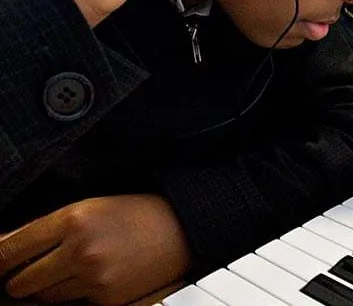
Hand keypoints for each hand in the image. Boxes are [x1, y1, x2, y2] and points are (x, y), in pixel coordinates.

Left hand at [0, 195, 190, 304]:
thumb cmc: (137, 213)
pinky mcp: (107, 300)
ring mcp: (94, 278)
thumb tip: (2, 246)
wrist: (183, 228)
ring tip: (71, 269)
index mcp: (73, 219)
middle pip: (20, 282)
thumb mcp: (88, 207)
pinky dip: (73, 296)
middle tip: (36, 267)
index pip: (10, 249)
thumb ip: (43, 227)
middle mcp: (81, 250)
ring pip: (43, 298)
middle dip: (22, 278)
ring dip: (48, 288)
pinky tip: (90, 277)